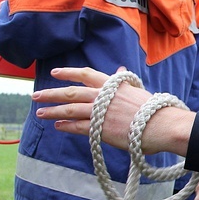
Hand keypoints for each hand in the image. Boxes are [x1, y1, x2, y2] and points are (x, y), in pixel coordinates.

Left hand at [33, 67, 192, 155]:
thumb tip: (120, 70)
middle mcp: (103, 96)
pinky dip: (66, 125)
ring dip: (53, 110)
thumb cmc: (155, 111)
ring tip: (40, 112)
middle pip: (71, 92)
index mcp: (113, 85)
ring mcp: (100, 112)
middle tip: (36, 95)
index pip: (85, 74)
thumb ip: (124, 83)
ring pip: (70, 109)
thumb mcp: (137, 91)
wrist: (162, 125)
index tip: (54, 73)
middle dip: (51, 93)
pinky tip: (57, 125)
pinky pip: (78, 126)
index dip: (68, 73)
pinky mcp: (101, 129)